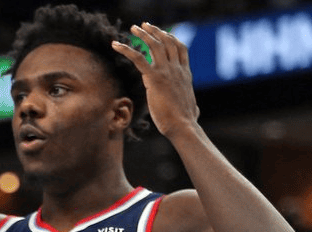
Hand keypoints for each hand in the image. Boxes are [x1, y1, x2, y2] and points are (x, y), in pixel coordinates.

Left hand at [113, 23, 198, 139]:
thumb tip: (196, 111)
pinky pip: (138, 58)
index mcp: (185, 74)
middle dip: (156, 31)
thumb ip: (192, 105)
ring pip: (155, 45)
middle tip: (145, 25)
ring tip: (133, 29)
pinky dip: (125, 49)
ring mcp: (167, 72)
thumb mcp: (192, 108)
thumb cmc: (186, 122)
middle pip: (168, 41)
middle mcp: (177, 69)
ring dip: (143, 34)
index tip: (163, 33)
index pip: (181, 49)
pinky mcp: (154, 78)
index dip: (172, 38)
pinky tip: (115, 45)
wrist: (183, 126)